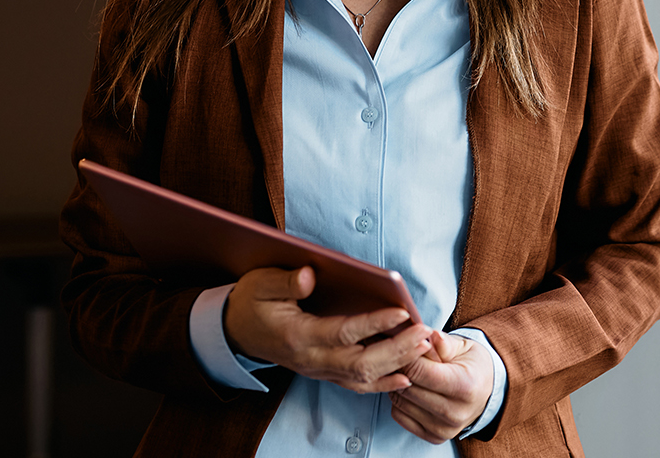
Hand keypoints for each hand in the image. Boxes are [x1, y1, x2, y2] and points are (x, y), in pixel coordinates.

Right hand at [223, 266, 433, 394]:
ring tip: (423, 347)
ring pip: (362, 378)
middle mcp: (310, 359)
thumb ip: (286, 282)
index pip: (343, 333)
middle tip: (424, 333)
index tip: (401, 313)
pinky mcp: (323, 372)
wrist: (234, 331)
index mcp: (297, 336)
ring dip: (396, 365)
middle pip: (360, 363)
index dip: (374, 324)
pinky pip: (356, 385)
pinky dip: (383, 384)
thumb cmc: (252, 302)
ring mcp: (318, 370)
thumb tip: (311, 275)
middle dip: (396, 350)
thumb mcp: (261, 284)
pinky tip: (405, 376)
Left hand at [389, 330, 496, 442]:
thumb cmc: (473, 365)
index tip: (404, 345)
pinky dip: (400, 401)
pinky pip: (399, 416)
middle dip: (400, 369)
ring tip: (409, 372)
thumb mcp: (464, 347)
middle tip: (403, 357)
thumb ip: (444, 342)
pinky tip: (412, 389)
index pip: (421, 372)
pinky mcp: (434, 437)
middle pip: (408, 388)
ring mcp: (444, 428)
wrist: (487, 391)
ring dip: (398, 385)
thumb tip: (429, 335)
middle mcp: (455, 412)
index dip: (407, 356)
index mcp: (465, 386)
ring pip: (400, 403)